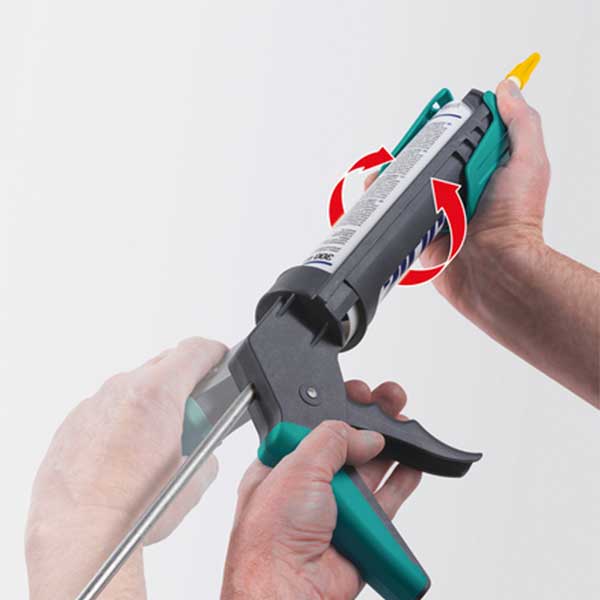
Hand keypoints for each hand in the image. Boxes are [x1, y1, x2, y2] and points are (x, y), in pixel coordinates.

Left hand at [26, 337, 225, 599]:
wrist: (77, 535)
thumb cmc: (131, 509)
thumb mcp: (195, 481)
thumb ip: (209, 452)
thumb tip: (205, 451)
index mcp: (157, 393)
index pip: (197, 349)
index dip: (216, 354)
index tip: (220, 361)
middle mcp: (122, 388)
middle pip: (165, 364)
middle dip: (185, 382)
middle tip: (193, 414)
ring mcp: (94, 403)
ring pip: (134, 386)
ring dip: (152, 403)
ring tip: (155, 444)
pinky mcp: (73, 422)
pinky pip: (107, 408)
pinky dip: (123, 421)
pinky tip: (125, 456)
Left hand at [221, 381, 420, 599]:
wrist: (287, 592)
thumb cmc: (269, 539)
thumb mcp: (298, 468)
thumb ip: (332, 439)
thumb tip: (366, 435)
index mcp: (284, 463)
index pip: (317, 425)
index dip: (340, 407)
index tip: (359, 394)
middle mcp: (309, 484)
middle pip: (348, 443)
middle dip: (372, 420)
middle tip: (390, 401)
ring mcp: (336, 508)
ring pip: (371, 468)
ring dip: (392, 446)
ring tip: (406, 425)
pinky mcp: (360, 531)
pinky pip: (388, 499)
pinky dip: (403, 480)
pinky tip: (413, 463)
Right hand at [365, 79, 550, 317]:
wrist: (494, 268)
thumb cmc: (517, 219)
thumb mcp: (529, 161)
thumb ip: (521, 123)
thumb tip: (509, 88)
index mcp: (482, 170)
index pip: (458, 139)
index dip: (442, 127)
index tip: (430, 120)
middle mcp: (459, 188)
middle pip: (426, 161)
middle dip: (410, 152)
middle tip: (402, 150)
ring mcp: (437, 211)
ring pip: (406, 186)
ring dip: (392, 176)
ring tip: (384, 172)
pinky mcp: (420, 232)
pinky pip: (396, 214)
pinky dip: (384, 204)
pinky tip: (378, 194)